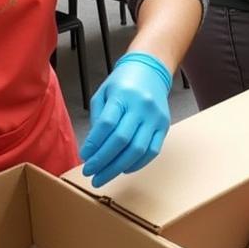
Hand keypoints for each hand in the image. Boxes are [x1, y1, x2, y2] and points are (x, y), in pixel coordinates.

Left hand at [79, 52, 171, 187]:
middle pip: (121, 140)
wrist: (151, 70)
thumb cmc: (123, 82)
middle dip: (103, 161)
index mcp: (122, 95)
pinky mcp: (164, 126)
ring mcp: (155, 117)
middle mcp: (141, 106)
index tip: (84, 156)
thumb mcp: (103, 93)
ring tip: (103, 177)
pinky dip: (137, 164)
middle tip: (90, 174)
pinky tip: (123, 169)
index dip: (94, 143)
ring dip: (118, 168)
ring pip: (137, 149)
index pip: (107, 123)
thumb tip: (93, 148)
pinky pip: (152, 151)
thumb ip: (98, 118)